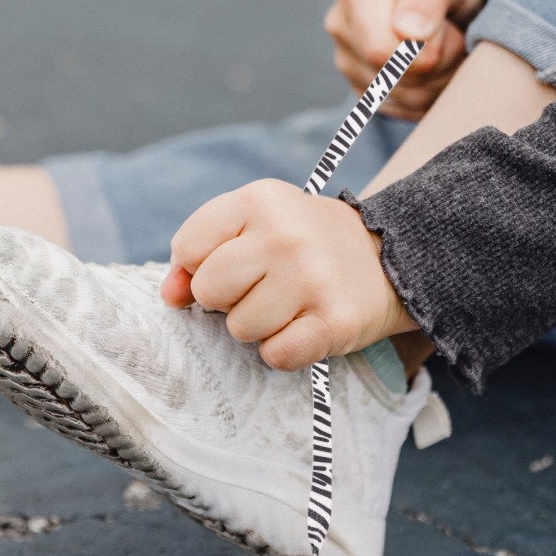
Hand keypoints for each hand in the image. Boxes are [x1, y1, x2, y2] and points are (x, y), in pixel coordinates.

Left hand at [161, 179, 417, 370]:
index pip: (188, 248)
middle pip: (209, 290)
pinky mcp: (335, 321)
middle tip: (261, 285)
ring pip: (240, 328)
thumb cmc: (299, 241)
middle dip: (226, 297)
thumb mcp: (252, 223)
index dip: (201, 264)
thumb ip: (200, 250)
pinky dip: (284, 348)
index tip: (232, 260)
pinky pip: (275, 356)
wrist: (385, 255)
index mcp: (259, 199)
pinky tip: (304, 323)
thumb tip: (170, 295)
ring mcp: (313, 278)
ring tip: (287, 302)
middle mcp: (286, 234)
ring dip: (257, 324)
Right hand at [324, 0, 485, 119]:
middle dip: (438, 65)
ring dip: (439, 81)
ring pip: (402, 99)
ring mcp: (347, 60)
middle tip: (455, 36)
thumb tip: (407, 32)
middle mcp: (342, 27)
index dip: (426, 53)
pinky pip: (403, 110)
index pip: (381, 52)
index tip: (449, 29)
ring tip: (446, 48)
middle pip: (392, 79)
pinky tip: (435, 67)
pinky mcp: (362, 87)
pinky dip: (430, 94)